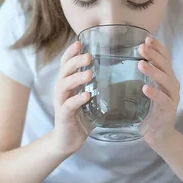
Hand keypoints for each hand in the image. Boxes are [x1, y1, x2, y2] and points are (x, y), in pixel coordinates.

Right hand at [52, 41, 92, 155]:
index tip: (80, 42)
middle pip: (64, 71)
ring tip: (89, 74)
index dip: (70, 53)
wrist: (68, 140)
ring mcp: (61, 103)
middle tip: (88, 56)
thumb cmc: (81, 118)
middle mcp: (62, 91)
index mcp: (68, 84)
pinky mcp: (64, 116)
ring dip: (76, 78)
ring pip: (64, 86)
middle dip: (75, 61)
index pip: (66, 64)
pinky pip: (69, 105)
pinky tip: (86, 95)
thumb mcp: (90, 100)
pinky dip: (77, 99)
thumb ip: (99, 88)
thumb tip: (122, 76)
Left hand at [138, 36, 179, 150]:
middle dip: (154, 55)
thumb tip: (121, 60)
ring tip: (141, 64)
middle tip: (141, 47)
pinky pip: (163, 100)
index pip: (165, 58)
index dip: (158, 47)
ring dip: (153, 71)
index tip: (147, 38)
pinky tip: (145, 88)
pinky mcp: (169, 111)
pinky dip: (155, 93)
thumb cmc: (148, 111)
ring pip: (166, 80)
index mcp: (166, 78)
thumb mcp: (143, 90)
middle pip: (166, 66)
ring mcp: (172, 98)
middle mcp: (172, 85)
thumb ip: (139, 77)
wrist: (159, 135)